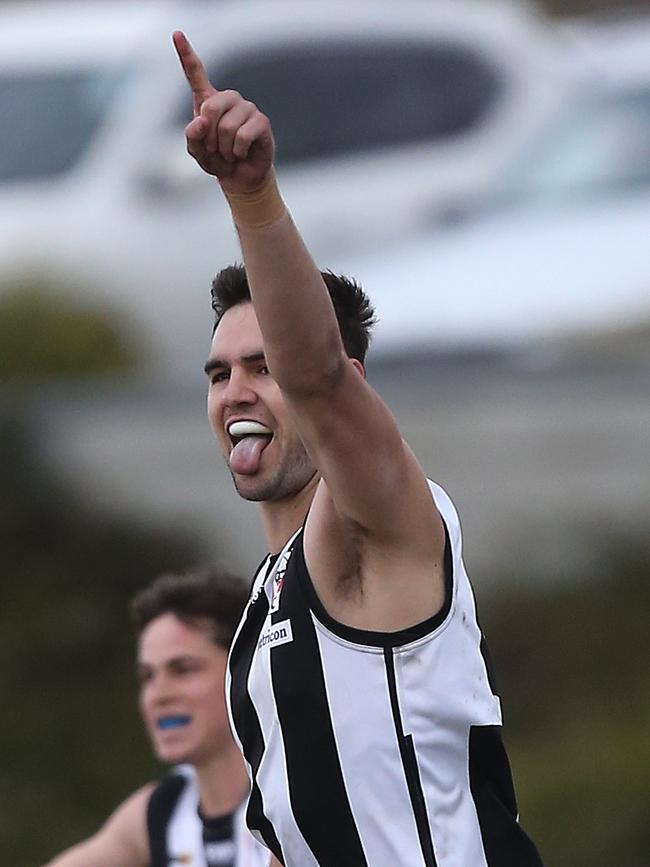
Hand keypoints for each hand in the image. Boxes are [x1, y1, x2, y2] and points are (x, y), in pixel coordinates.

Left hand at [172, 31, 273, 192]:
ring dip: (224, 148)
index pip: (195, 73)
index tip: (176, 34)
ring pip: (227, 126)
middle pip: (210, 107)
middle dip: (209, 135)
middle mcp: (228, 99)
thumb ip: (192, 137)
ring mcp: (246, 108)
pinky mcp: (261, 121)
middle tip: (215, 148)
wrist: (240, 177)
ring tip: (228, 153)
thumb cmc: (217, 160)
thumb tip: (202, 120)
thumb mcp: (197, 151)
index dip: (186, 53)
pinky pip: (243, 136)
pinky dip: (237, 151)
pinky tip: (240, 153)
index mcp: (208, 100)